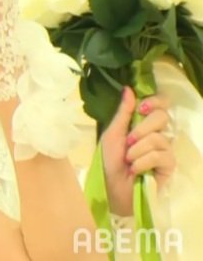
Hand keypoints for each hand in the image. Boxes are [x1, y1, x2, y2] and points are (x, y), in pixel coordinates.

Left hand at [101, 87, 174, 215]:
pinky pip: (160, 155)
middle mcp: (157, 134)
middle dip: (141, 129)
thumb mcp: (112, 134)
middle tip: (128, 142)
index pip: (161, 105)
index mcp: (143, 124)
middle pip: (162, 117)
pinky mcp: (169, 166)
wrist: (111, 188)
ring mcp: (165, 150)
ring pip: (158, 139)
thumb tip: (129, 88)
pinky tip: (136, 170)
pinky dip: (143, 162)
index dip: (155, 102)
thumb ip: (123, 113)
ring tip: (128, 161)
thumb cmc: (109, 161)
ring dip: (137, 150)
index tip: (142, 108)